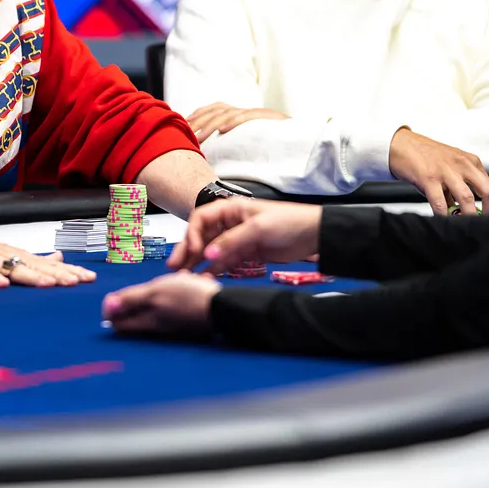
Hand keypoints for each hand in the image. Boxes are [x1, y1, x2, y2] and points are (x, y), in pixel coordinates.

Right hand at [0, 232, 97, 287]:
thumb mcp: (13, 255)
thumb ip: (37, 260)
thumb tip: (61, 258)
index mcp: (23, 257)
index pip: (51, 265)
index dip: (70, 271)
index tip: (90, 278)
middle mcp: (11, 257)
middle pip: (38, 267)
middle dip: (58, 275)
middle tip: (77, 282)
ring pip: (14, 269)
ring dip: (31, 277)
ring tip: (48, 284)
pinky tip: (2, 286)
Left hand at [101, 272, 218, 338]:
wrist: (224, 308)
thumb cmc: (189, 297)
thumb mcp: (155, 292)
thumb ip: (130, 300)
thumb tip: (107, 308)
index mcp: (147, 321)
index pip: (119, 323)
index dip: (112, 310)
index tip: (113, 298)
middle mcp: (158, 329)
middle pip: (134, 319)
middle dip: (131, 305)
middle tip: (135, 292)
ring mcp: (173, 327)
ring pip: (154, 313)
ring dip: (153, 299)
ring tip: (162, 286)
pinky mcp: (187, 323)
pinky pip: (171, 311)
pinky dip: (171, 300)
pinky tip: (183, 286)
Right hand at [168, 198, 323, 273]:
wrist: (314, 235)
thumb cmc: (289, 222)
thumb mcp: (258, 228)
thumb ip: (232, 241)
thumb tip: (208, 254)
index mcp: (231, 209)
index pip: (201, 219)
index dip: (192, 234)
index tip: (193, 250)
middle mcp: (230, 223)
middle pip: (202, 236)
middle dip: (188, 251)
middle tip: (174, 267)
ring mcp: (237, 239)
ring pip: (211, 251)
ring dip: (198, 263)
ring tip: (185, 277)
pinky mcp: (246, 254)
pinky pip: (225, 262)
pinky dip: (214, 270)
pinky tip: (205, 279)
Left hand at [186, 103, 288, 142]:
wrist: (300, 136)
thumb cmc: (273, 142)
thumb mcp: (247, 140)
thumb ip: (231, 141)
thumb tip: (210, 149)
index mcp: (239, 114)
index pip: (213, 109)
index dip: (197, 115)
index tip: (183, 125)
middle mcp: (245, 111)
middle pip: (216, 110)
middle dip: (198, 121)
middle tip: (185, 134)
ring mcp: (255, 113)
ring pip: (228, 114)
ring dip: (211, 125)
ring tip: (199, 137)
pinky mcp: (267, 118)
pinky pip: (247, 117)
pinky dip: (234, 122)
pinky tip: (223, 130)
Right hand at [387, 127, 488, 214]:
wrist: (401, 144)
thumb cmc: (426, 156)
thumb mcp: (450, 166)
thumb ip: (459, 186)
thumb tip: (465, 211)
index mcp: (471, 162)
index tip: (488, 217)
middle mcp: (462, 165)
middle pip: (487, 191)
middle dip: (488, 212)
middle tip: (483, 224)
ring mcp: (446, 171)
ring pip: (466, 199)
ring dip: (468, 216)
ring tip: (465, 226)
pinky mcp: (429, 178)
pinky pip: (440, 202)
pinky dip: (443, 215)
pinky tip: (442, 220)